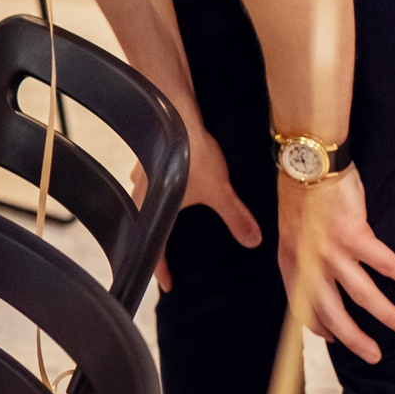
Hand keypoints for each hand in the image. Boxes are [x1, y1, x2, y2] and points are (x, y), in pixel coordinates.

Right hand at [151, 125, 262, 291]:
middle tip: (169, 248)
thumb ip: (236, 217)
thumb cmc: (191, 152)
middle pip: (146, 223)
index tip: (167, 284)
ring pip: (148, 197)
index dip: (160, 268)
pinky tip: (175, 178)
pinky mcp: (150, 151)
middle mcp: (141, 191)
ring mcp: (142, 169)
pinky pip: (154, 176)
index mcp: (154, 208)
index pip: (154, 246)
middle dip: (158, 237)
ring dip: (159, 208)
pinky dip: (162, 184)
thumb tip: (253, 242)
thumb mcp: (220, 190)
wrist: (173, 109)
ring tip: (174, 212)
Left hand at [276, 169, 394, 363]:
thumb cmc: (302, 198)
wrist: (307, 166)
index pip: (304, 309)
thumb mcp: (292, 236)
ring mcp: (331, 252)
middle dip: (356, 339)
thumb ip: (305, 262)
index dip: (322, 329)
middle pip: (334, 313)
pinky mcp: (354, 235)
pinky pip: (386, 264)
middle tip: (375, 356)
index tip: (338, 340)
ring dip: (388, 315)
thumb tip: (322, 284)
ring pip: (364, 295)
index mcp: (292, 265)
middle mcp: (309, 264)